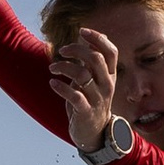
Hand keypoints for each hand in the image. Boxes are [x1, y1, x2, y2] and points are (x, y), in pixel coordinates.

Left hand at [47, 23, 120, 150]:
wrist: (95, 133)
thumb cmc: (91, 101)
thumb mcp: (95, 80)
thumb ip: (93, 61)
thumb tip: (90, 37)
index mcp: (110, 75)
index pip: (111, 51)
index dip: (97, 38)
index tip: (81, 31)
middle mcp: (107, 85)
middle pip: (95, 58)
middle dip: (76, 50)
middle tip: (62, 51)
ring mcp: (97, 99)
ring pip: (83, 75)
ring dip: (64, 67)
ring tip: (52, 68)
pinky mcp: (86, 111)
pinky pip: (74, 96)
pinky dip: (61, 87)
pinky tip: (52, 83)